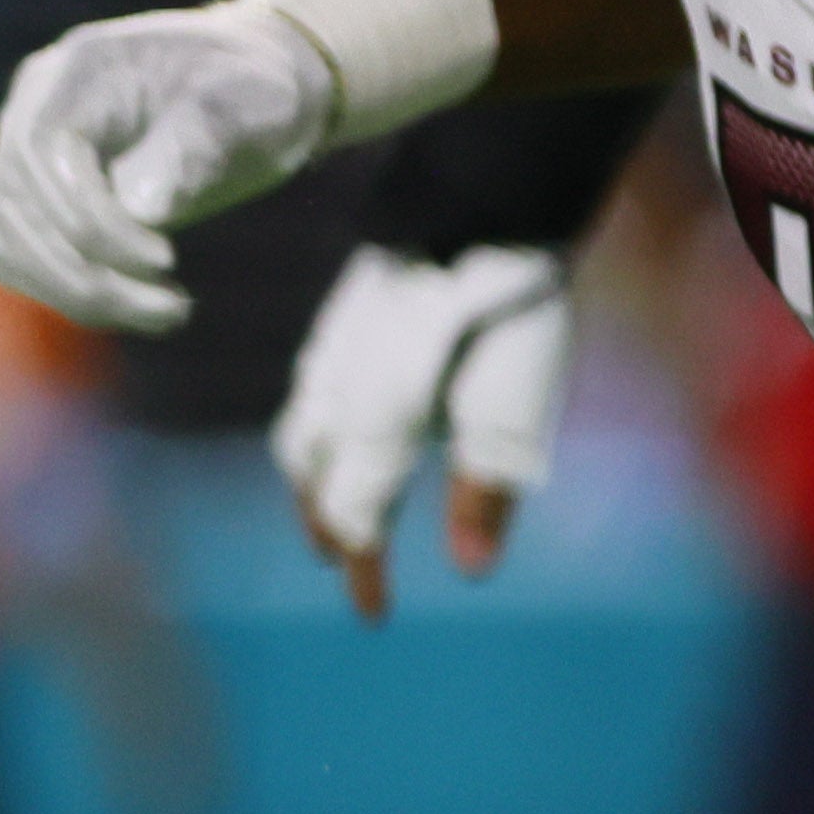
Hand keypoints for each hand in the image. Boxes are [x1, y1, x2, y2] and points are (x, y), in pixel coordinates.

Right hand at [0, 5, 329, 335]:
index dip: (91, 220)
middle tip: (173, 308)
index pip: (44, 153)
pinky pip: (20, 262)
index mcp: (80, 71)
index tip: (166, 260)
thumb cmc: (253, 91)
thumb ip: (199, 141)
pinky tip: (138, 304)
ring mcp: (22, 159)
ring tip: (168, 312)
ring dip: (81, 296)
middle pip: (16, 207)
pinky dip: (71, 296)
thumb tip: (141, 207)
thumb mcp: (251, 101)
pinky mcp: (30, 204)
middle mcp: (32, 111)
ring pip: (11, 245)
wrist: (246, 95)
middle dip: (89, 273)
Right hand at [274, 242, 570, 617]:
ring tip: (334, 509)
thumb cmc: (509, 305)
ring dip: (312, 488)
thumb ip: (487, 486)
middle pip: (314, 484)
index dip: (364, 569)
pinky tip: (341, 436)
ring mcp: (325, 358)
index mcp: (375, 424)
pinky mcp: (333, 326)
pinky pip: (305, 401)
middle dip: (331, 530)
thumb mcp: (516, 402)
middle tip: (353, 567)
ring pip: (298, 442)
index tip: (376, 615)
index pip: (354, 514)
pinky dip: (315, 441)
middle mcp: (334, 398)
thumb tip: (470, 572)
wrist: (482, 198)